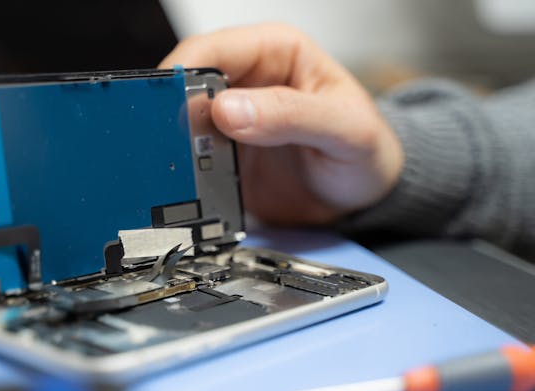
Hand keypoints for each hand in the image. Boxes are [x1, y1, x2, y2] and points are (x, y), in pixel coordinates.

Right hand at [160, 23, 403, 225]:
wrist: (365, 198)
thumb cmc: (366, 151)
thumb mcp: (345, 129)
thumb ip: (292, 115)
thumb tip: (230, 110)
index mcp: (276, 52)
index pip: (213, 49)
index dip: (184, 74)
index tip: (173, 106)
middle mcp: (247, 82)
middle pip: (188, 85)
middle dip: (171, 111)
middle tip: (169, 141)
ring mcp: (232, 122)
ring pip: (182, 124)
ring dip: (174, 145)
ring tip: (176, 167)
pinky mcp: (224, 158)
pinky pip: (191, 160)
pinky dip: (183, 172)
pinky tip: (187, 185)